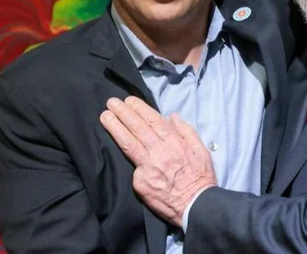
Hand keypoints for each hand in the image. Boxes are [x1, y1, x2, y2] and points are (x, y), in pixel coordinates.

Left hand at [100, 96, 216, 226]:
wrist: (196, 206)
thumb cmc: (200, 178)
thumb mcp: (201, 150)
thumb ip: (186, 131)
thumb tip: (172, 117)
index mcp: (174, 142)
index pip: (152, 120)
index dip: (139, 108)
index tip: (129, 100)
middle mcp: (159, 152)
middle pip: (137, 128)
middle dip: (123, 113)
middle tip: (112, 102)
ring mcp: (148, 167)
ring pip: (128, 143)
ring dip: (115, 127)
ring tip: (104, 116)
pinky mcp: (141, 182)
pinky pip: (133, 167)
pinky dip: (126, 156)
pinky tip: (112, 146)